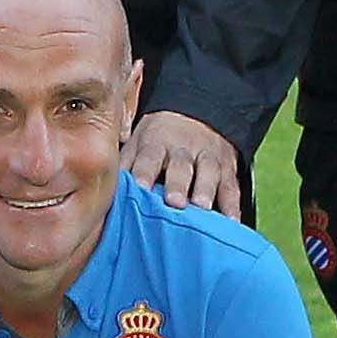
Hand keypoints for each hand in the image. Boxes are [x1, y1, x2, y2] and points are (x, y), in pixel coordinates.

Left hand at [126, 111, 245, 218]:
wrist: (197, 115)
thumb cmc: (159, 139)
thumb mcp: (138, 143)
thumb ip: (124, 166)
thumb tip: (104, 191)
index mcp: (156, 144)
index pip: (149, 158)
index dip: (144, 172)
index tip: (140, 188)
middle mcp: (183, 150)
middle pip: (181, 166)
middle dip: (178, 184)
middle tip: (174, 202)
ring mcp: (208, 158)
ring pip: (209, 173)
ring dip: (206, 191)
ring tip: (202, 208)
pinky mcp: (228, 169)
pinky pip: (231, 187)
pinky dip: (232, 205)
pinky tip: (232, 222)